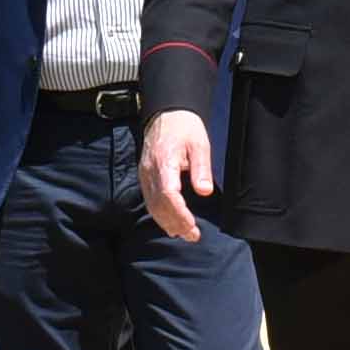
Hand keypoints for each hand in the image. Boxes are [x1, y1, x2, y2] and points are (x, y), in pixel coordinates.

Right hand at [138, 112, 214, 241]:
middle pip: (159, 204)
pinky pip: (149, 200)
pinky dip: (159, 214)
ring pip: (152, 205)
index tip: (192, 226)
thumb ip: (201, 169)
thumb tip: (204, 192)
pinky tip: (170, 223)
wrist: (166, 114)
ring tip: (183, 234)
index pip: (168, 195)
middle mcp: (150, 171)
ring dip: (166, 222)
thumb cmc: (185, 128)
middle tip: (192, 236)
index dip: (179, 214)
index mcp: (164, 162)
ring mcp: (145, 174)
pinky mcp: (144, 175)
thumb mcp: (200, 145)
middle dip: (175, 223)